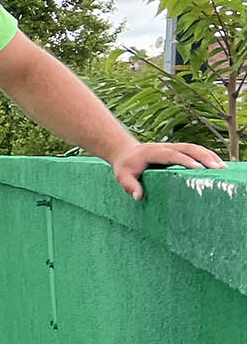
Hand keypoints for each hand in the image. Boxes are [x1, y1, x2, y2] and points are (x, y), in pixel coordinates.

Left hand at [110, 140, 224, 199]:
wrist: (126, 153)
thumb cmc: (125, 167)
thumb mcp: (122, 176)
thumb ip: (129, 185)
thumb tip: (138, 197)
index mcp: (152, 152)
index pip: (171, 154)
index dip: (184, 160)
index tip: (198, 168)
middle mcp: (164, 147)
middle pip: (187, 148)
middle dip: (203, 157)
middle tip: (217, 168)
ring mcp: (172, 147)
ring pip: (194, 147)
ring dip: (209, 155)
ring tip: (222, 168)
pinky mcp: (178, 150)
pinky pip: (195, 150)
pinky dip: (207, 155)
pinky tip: (217, 164)